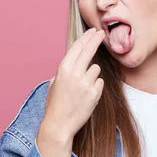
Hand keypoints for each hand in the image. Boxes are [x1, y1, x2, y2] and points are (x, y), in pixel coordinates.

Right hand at [42, 27, 105, 141]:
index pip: (77, 47)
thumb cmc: (55, 104)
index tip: (93, 31)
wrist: (59, 124)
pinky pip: (99, 82)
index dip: (86, 37)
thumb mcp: (54, 83)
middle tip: (102, 33)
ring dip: (91, 74)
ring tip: (81, 88)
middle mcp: (75, 73)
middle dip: (96, 39)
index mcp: (63, 68)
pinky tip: (85, 96)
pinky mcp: (95, 93)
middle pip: (89, 50)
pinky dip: (95, 86)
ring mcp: (86, 83)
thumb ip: (65, 70)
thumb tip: (74, 60)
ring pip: (96, 69)